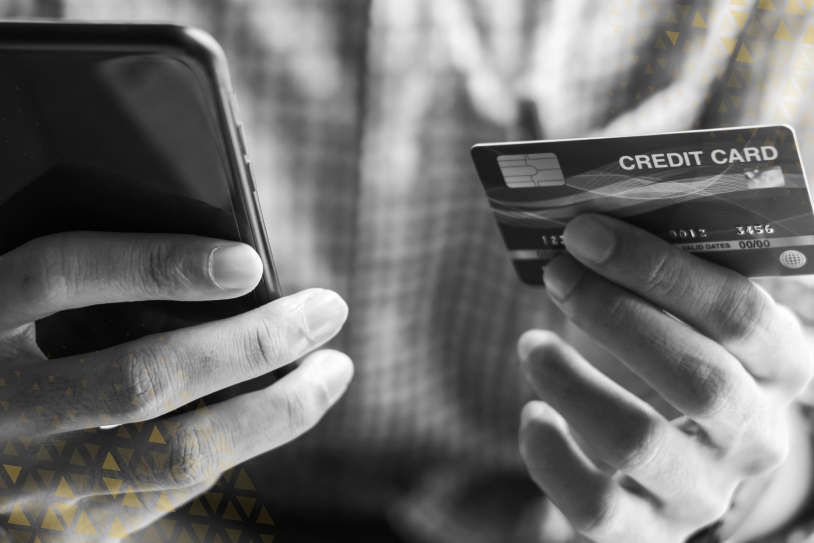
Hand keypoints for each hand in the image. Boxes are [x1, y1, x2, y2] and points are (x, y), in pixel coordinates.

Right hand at [0, 232, 352, 536]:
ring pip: (175, 455)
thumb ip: (68, 278)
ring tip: (328, 373)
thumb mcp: (7, 306)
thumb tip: (199, 255)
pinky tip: (266, 419)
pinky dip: (229, 450)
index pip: (58, 276)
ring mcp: (21, 489)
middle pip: (143, 379)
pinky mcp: (53, 538)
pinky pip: (164, 494)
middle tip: (329, 310)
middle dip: (254, 343)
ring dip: (273, 412)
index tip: (248, 260)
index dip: (154, 263)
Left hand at [517, 214, 812, 541]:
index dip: (659, 269)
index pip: (739, 315)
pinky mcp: (645, 532)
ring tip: (531, 344)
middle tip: (558, 273)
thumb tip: (590, 219)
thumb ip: (668, 275)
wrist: (680, 467)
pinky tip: (534, 413)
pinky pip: (593, 504)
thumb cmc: (681, 363)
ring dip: (570, 379)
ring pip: (634, 440)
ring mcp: (701, 492)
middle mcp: (754, 438)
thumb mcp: (696, 321)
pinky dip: (549, 453)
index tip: (587, 233)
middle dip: (613, 315)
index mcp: (781, 370)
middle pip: (695, 378)